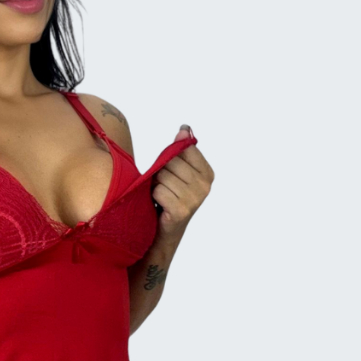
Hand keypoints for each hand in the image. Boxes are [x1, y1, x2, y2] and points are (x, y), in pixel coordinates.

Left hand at [151, 125, 213, 240]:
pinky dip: (153, 196)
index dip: (171, 157)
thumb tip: (185, 128)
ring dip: (156, 185)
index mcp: (208, 173)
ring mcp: (195, 199)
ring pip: (163, 175)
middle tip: (164, 186)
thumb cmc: (167, 197)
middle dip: (161, 172)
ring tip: (161, 196)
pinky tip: (159, 205)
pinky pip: (158, 190)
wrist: (163, 232)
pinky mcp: (182, 210)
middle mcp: (205, 185)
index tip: (173, 172)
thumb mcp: (176, 171)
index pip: (185, 149)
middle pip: (171, 161)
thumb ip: (181, 149)